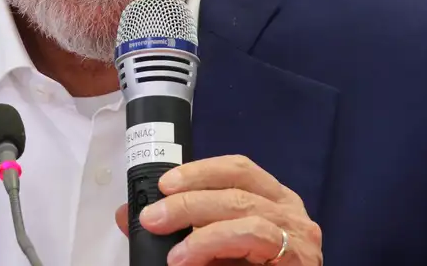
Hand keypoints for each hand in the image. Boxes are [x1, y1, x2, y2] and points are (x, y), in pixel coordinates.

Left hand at [115, 155, 320, 264]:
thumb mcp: (207, 251)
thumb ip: (176, 232)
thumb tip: (128, 215)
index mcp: (273, 200)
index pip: (239, 169)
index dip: (200, 171)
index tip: (164, 184)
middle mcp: (290, 210)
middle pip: (237, 186)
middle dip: (188, 198)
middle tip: (151, 217)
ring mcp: (298, 233)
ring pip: (242, 207)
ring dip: (195, 219)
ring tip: (165, 240)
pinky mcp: (298, 256)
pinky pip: (251, 234)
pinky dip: (211, 241)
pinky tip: (186, 256)